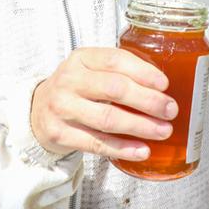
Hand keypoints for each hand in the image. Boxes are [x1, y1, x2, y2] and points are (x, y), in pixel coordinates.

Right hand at [30, 47, 178, 160]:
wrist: (38, 111)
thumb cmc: (76, 89)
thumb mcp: (91, 70)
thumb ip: (119, 72)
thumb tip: (161, 88)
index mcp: (81, 58)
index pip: (114, 60)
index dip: (142, 72)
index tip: (164, 84)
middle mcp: (69, 80)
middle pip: (114, 89)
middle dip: (147, 100)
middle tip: (170, 109)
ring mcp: (62, 108)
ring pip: (107, 118)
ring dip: (140, 126)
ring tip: (163, 131)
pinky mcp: (60, 134)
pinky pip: (97, 143)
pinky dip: (123, 148)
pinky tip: (143, 150)